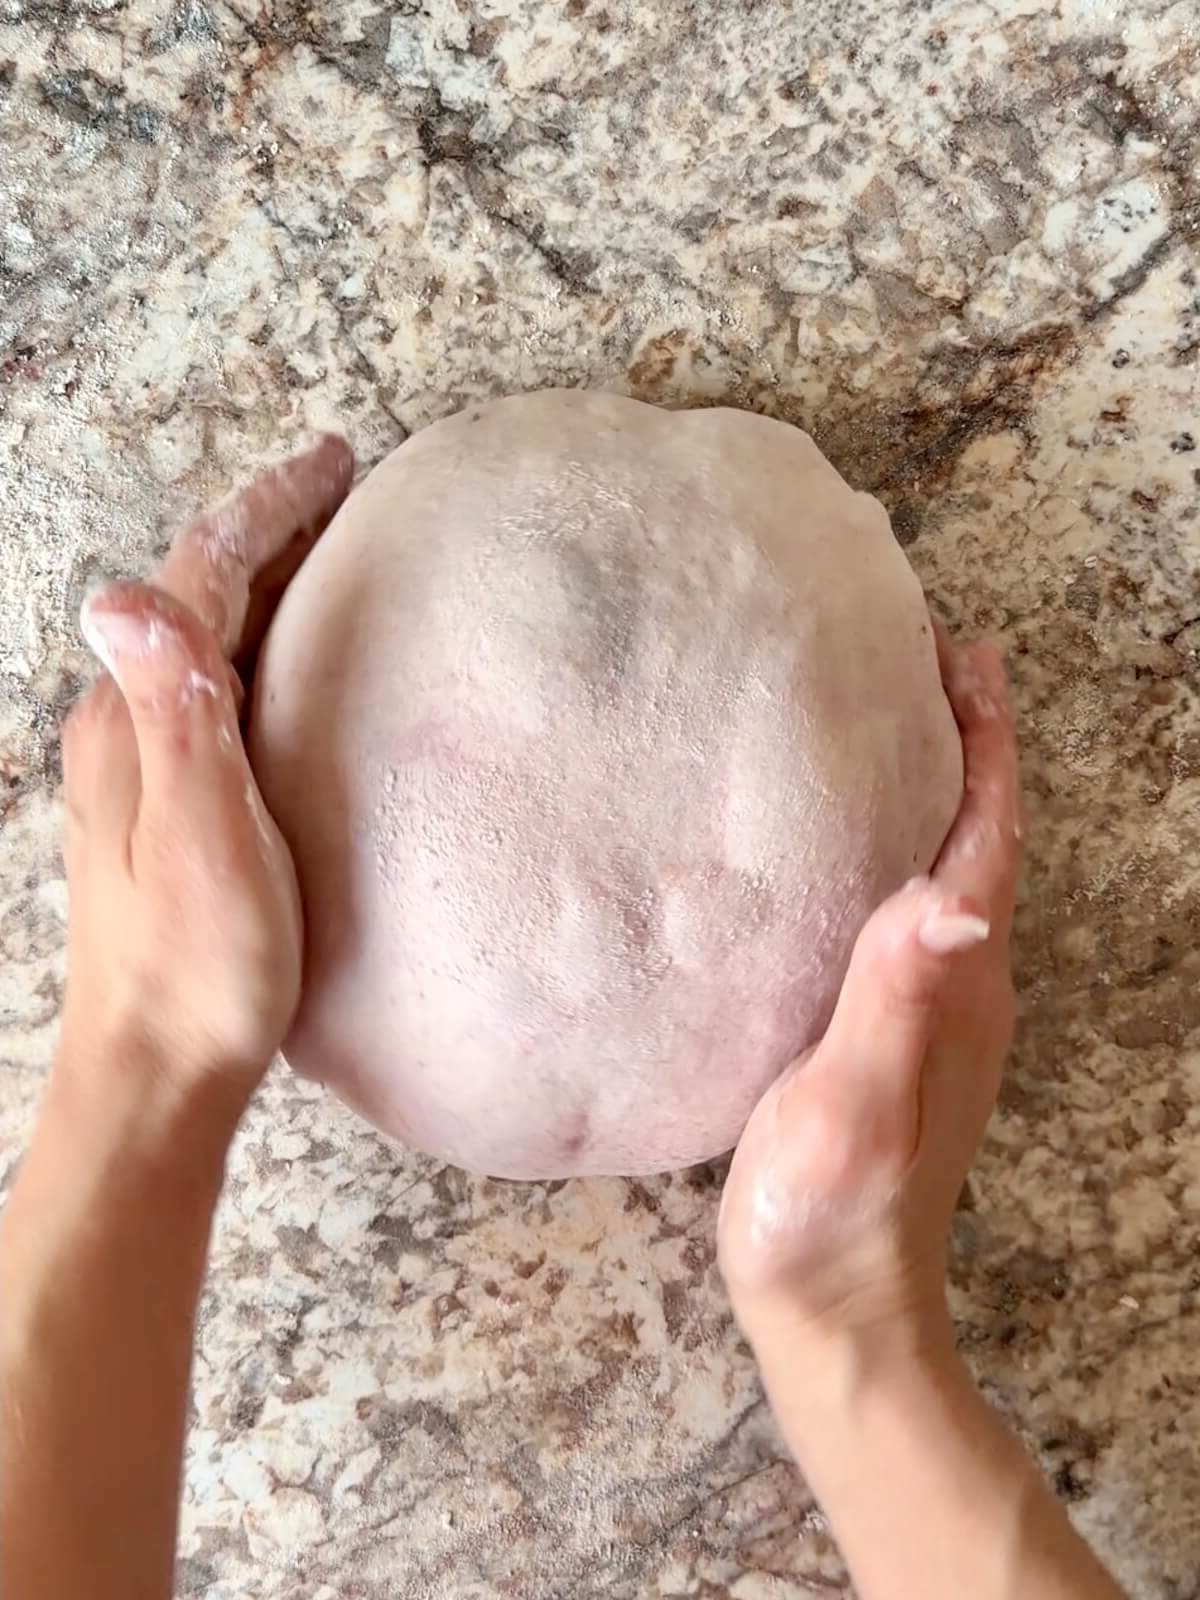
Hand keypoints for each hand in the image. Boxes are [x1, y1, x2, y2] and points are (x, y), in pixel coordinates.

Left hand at [58, 435, 353, 1103]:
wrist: (156, 1074)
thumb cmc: (198, 966)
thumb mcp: (200, 835)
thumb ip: (173, 711)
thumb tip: (127, 589)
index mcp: (134, 719)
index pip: (201, 577)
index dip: (269, 509)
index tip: (336, 462)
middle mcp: (126, 727)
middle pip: (199, 596)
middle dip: (269, 528)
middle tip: (341, 482)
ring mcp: (140, 766)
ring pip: (206, 639)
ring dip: (265, 580)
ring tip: (331, 547)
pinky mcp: (164, 804)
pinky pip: (212, 689)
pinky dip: (262, 643)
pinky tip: (298, 660)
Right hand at [718, 630, 1020, 1353]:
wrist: (833, 1308)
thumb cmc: (833, 1212)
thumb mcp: (856, 1103)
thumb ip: (896, 998)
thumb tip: (951, 895)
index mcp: (958, 983)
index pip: (986, 838)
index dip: (982, 742)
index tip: (961, 654)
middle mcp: (960, 985)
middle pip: (979, 839)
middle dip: (966, 743)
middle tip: (926, 659)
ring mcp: (929, 1012)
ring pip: (945, 869)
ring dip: (934, 789)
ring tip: (890, 721)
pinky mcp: (889, 1032)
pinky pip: (905, 909)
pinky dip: (892, 847)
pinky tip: (843, 840)